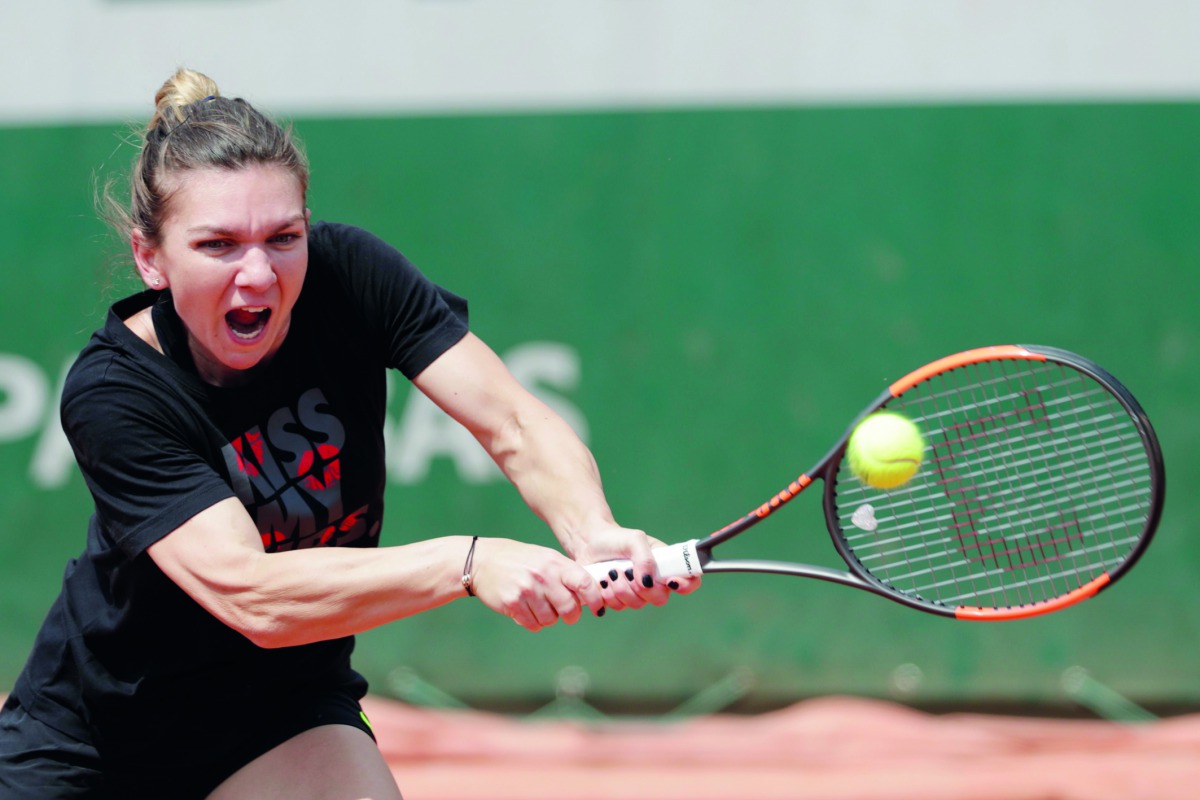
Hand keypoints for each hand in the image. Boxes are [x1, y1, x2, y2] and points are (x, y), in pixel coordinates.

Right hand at [470, 538, 604, 631]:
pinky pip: (533, 624)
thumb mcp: (545, 558)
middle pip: (570, 608)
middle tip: (567, 614)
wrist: (483, 561)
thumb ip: (566, 574)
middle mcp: (543, 576)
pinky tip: (525, 610)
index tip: (597, 608)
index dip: (595, 599)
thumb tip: (590, 596)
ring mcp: (528, 590)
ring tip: (538, 606)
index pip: (585, 583)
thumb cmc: (520, 561)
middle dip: (571, 615)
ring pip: (551, 620)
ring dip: (548, 618)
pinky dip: (533, 622)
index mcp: (555, 563)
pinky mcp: (513, 603)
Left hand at [570, 522, 701, 611]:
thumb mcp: (634, 540)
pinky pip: (619, 606)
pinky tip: (603, 580)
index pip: (688, 581)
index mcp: (665, 566)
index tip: (671, 581)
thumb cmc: (617, 539)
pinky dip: (609, 594)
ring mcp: (636, 593)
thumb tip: (648, 582)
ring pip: (637, 604)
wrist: (589, 543)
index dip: (686, 585)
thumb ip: (645, 558)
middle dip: (642, 588)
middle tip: (627, 572)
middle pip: (660, 599)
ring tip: (611, 572)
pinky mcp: (618, 600)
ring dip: (622, 589)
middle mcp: (653, 582)